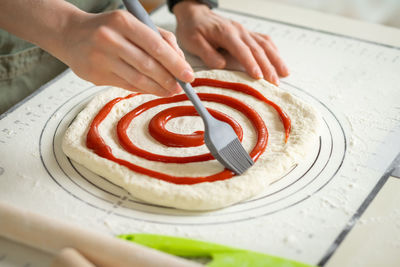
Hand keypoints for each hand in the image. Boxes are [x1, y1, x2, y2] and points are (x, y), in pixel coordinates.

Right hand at [57, 10, 193, 95]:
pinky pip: (126, 85)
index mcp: (123, 21)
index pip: (156, 46)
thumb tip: (180, 61)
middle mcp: (110, 38)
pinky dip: (143, 90)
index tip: (189, 75)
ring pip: (138, 79)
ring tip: (170, 91)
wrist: (70, 34)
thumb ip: (160, 38)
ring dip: (158, 88)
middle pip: (148, 65)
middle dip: (169, 79)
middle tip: (181, 87)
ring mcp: (100, 58)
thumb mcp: (134, 23)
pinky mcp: (95, 75)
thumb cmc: (108, 29)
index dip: (175, 63)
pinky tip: (153, 90)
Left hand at [173, 1, 288, 84]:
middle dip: (268, 67)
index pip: (242, 50)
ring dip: (276, 60)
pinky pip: (264, 41)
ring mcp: (244, 31)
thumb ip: (207, 53)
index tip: (259, 77)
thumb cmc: (193, 28)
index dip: (251, 64)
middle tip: (275, 83)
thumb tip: (221, 65)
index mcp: (226, 33)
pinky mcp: (246, 34)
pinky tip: (279, 61)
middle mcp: (239, 31)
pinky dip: (274, 51)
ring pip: (265, 45)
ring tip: (284, 74)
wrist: (195, 14)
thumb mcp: (193, 41)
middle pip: (258, 49)